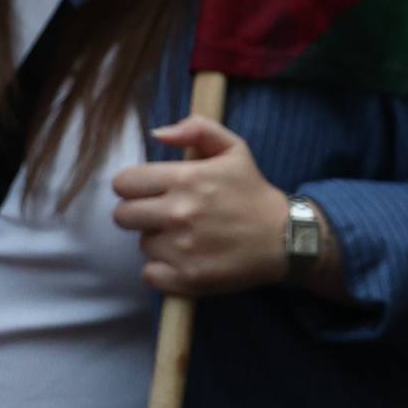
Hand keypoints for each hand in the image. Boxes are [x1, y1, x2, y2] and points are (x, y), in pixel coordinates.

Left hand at [110, 117, 294, 296]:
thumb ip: (197, 129)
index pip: (124, 182)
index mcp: (185, 179)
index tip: (149, 190)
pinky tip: (184, 258)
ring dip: (157, 240)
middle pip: (122, 216)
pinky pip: (150, 274)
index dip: (133, 185)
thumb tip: (157, 133)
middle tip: (162, 214)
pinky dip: (163, 269)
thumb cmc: (253, 192)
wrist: (284, 238)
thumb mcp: (234, 148)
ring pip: (141, 244)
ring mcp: (181, 249)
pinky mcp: (186, 278)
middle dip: (138, 213)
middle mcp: (179, 213)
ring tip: (184, 236)